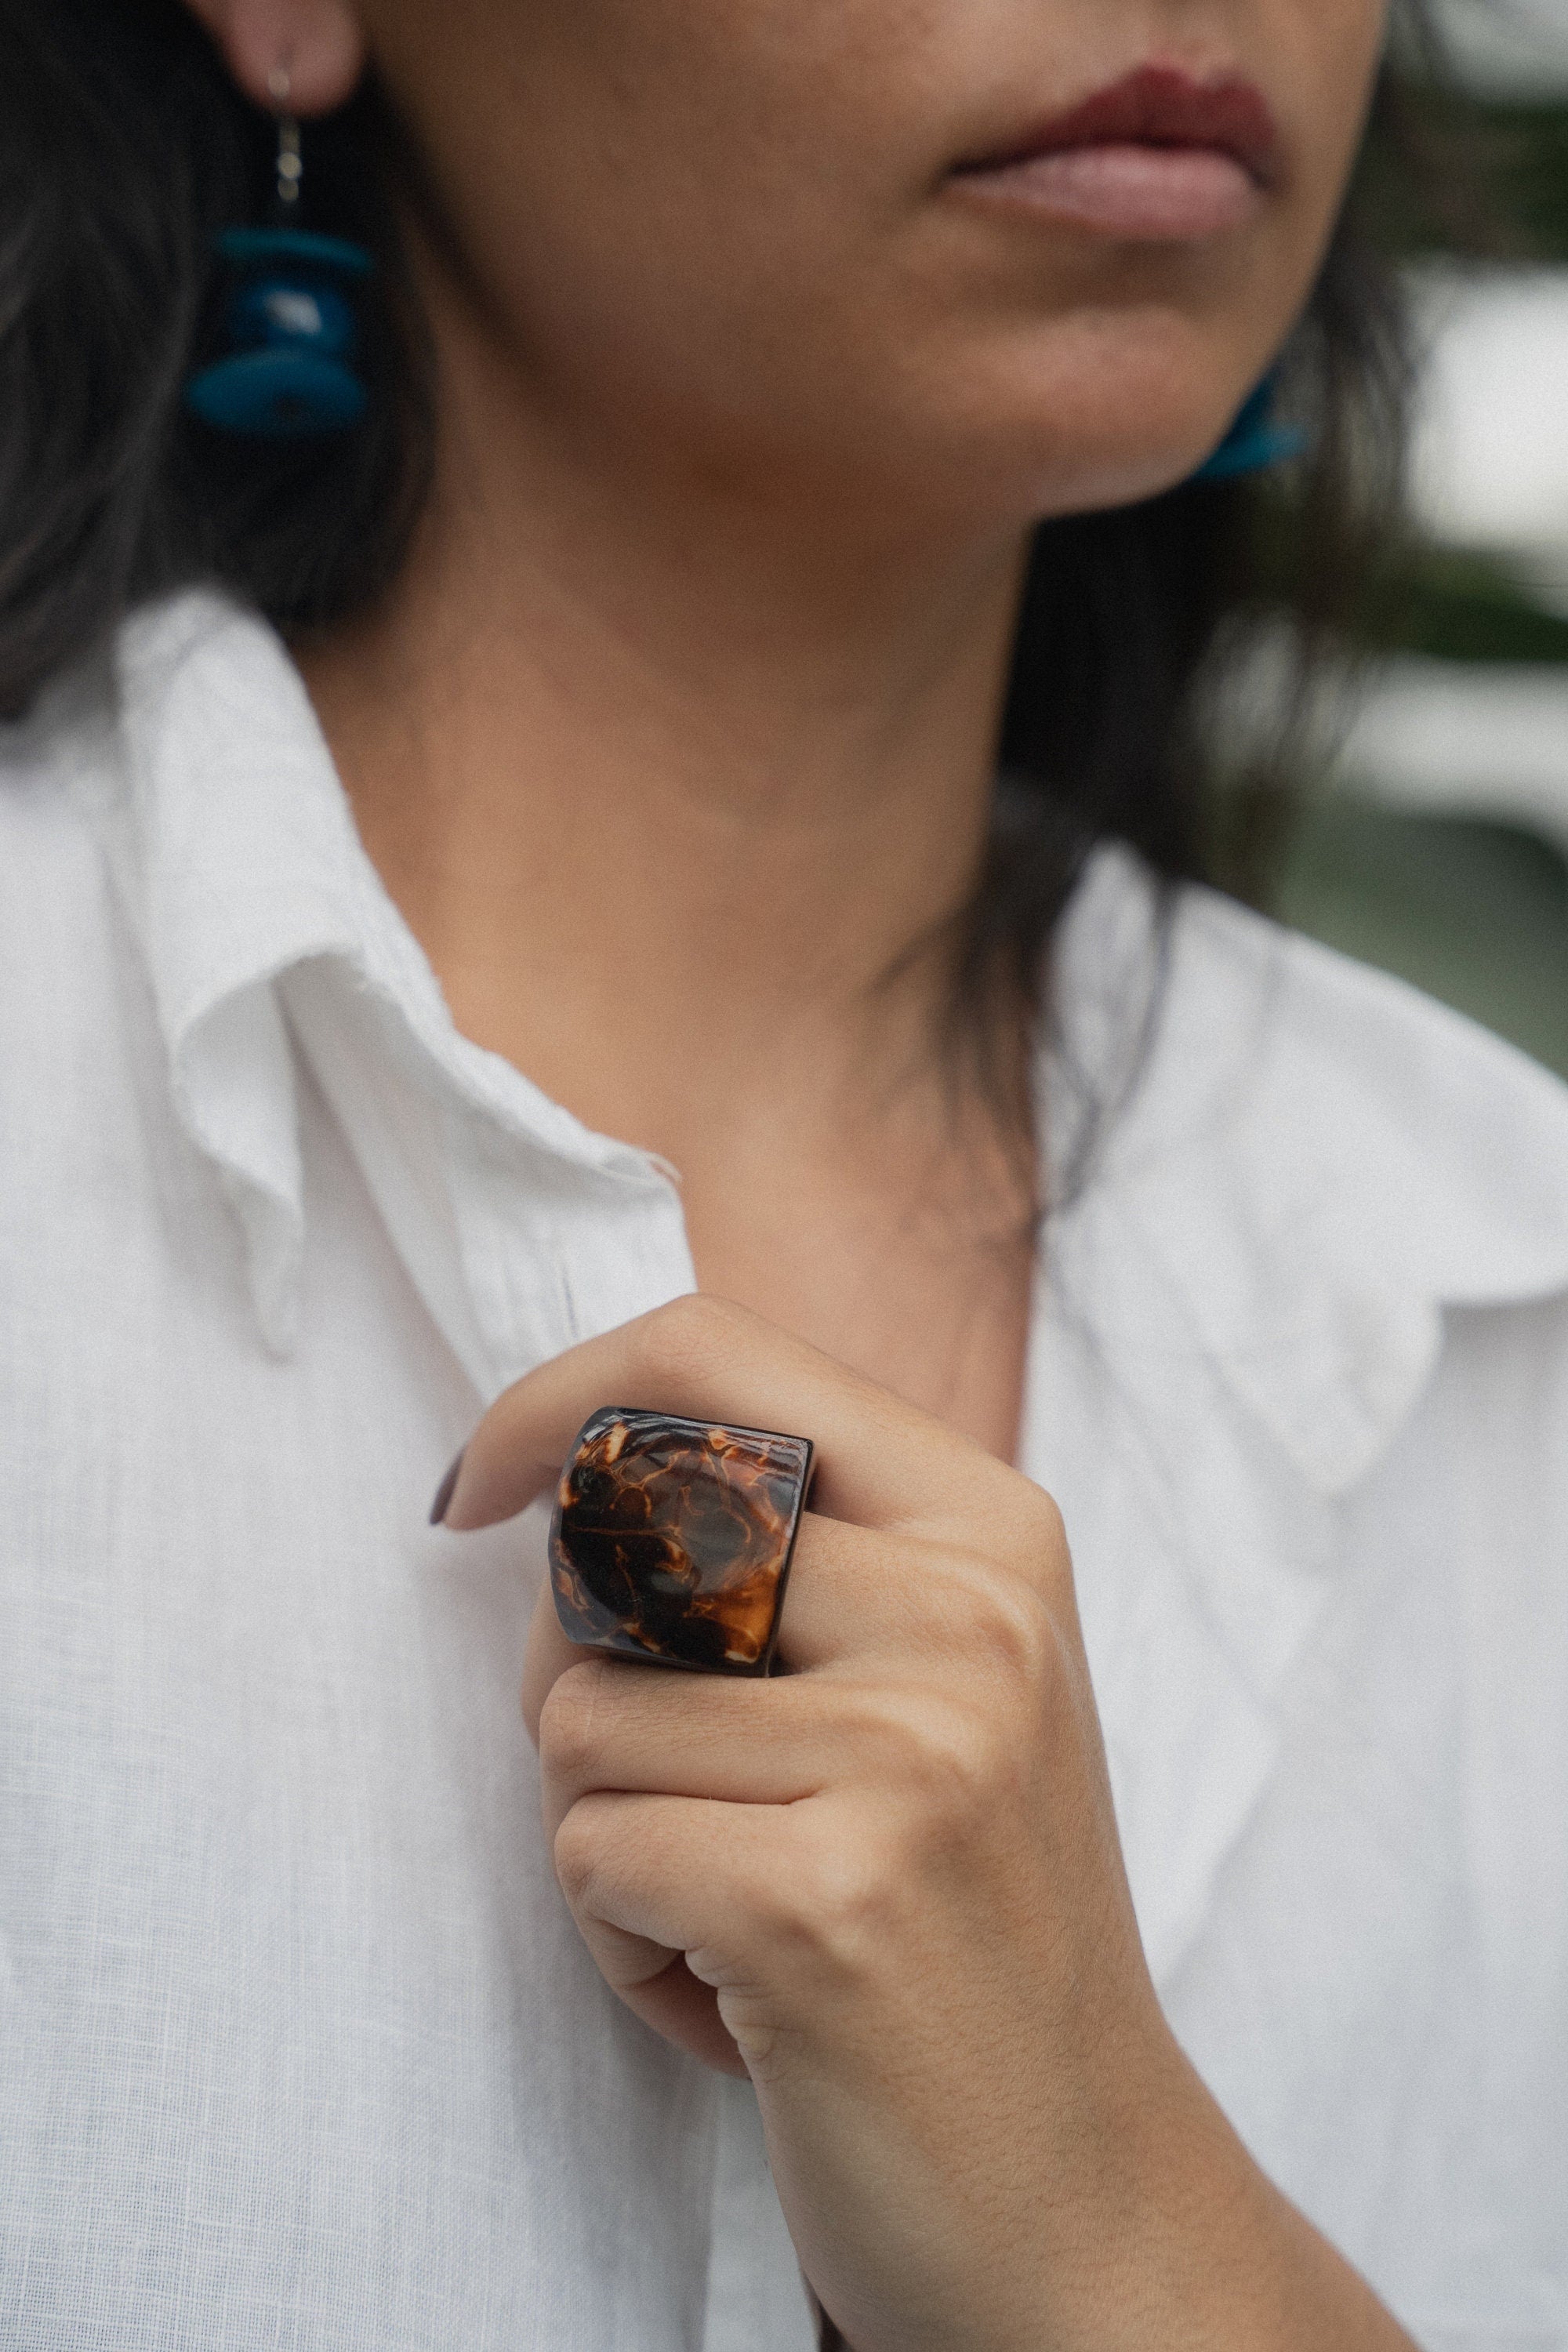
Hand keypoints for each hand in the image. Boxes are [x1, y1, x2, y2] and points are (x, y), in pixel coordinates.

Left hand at [440, 1297, 1417, 2351]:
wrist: (1088, 2192)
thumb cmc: (969, 1922)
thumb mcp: (937, 1683)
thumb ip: (790, 1557)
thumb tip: (563, 1481)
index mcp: (992, 1528)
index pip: (715, 1354)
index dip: (562, 1400)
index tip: (481, 1487)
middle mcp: (969, 1615)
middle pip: (614, 1545)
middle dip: (575, 1674)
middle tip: (682, 1798)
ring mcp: (914, 1753)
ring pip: (579, 1717)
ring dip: (605, 1836)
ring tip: (735, 1914)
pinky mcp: (828, 1897)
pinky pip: (593, 1856)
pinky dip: (622, 1941)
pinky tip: (738, 1997)